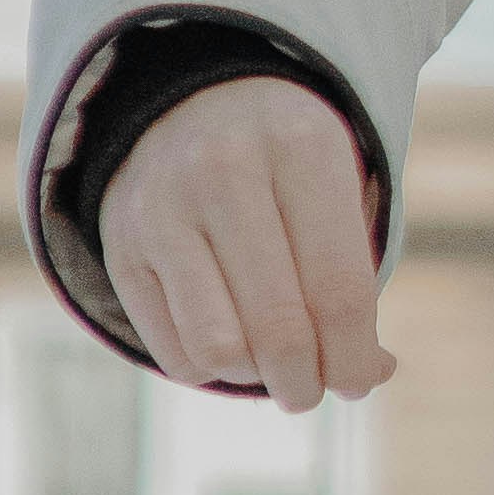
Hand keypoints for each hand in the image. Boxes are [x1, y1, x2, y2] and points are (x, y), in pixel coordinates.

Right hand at [98, 76, 392, 411]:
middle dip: (304, 384)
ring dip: (254, 379)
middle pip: (280, 331)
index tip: (356, 381)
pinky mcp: (123, 246)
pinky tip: (225, 338)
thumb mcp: (334, 190)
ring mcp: (163, 207)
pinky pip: (175, 353)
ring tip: (268, 365)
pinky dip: (208, 368)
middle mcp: (225, 167)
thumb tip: (370, 374)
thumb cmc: (283, 167)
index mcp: (301, 146)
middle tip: (308, 389)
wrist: (189, 105)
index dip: (353, 360)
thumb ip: (355, 280)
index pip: (339, 293)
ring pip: (220, 350)